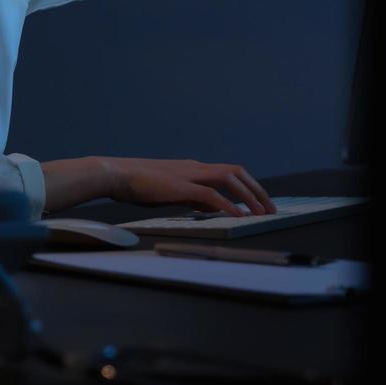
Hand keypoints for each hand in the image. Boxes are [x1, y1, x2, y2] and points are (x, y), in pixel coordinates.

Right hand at [99, 157, 276, 216]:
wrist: (115, 174)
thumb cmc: (136, 184)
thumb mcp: (170, 192)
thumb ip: (192, 198)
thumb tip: (212, 208)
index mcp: (192, 168)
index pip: (229, 172)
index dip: (248, 186)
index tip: (258, 201)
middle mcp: (195, 167)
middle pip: (237, 172)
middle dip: (257, 190)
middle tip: (270, 208)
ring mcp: (189, 174)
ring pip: (230, 179)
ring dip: (249, 196)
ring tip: (261, 213)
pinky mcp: (182, 187)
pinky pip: (212, 195)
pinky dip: (229, 206)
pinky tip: (239, 216)